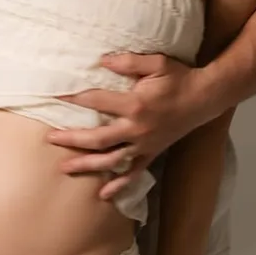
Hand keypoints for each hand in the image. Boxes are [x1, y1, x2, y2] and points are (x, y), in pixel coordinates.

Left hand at [49, 53, 223, 198]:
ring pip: (111, 160)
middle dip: (72, 139)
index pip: (96, 102)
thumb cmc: (179, 78)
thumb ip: (128, 61)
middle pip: (98, 138)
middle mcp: (137, 128)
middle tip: (50, 139)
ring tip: (65, 167)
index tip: (56, 98)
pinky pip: (133, 173)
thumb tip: (101, 60)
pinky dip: (119, 185)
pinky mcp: (152, 153)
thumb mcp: (157, 63)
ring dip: (87, 164)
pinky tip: (103, 194)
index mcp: (135, 104)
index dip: (74, 99)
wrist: (205, 98)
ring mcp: (145, 144)